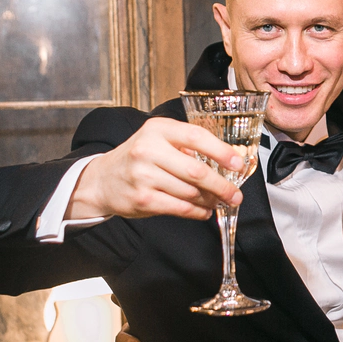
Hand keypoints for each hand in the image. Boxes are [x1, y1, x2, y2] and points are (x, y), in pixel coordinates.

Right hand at [69, 117, 244, 220]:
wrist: (103, 179)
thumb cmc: (139, 158)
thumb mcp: (158, 139)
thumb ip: (187, 145)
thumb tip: (227, 161)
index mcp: (158, 129)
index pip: (196, 137)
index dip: (221, 151)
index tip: (239, 163)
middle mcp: (148, 150)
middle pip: (196, 171)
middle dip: (222, 185)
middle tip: (236, 194)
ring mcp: (143, 175)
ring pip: (190, 192)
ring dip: (210, 200)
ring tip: (218, 201)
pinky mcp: (142, 198)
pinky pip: (179, 207)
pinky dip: (197, 212)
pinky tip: (204, 211)